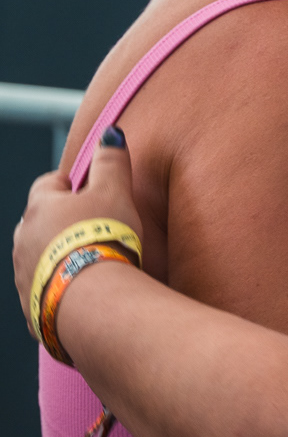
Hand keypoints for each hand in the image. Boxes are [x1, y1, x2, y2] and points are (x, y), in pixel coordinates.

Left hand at [13, 129, 142, 336]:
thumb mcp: (116, 191)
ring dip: (58, 253)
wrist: (93, 299)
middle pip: (40, 220)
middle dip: (62, 221)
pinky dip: (60, 283)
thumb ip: (112, 161)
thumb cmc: (104, 238)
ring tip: (90, 260)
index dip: (70, 183)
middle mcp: (23, 237)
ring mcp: (23, 272)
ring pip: (38, 254)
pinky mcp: (30, 302)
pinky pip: (44, 286)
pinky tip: (83, 287)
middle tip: (93, 226)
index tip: (90, 189)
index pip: (49, 183)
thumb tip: (110, 134)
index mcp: (40, 207)